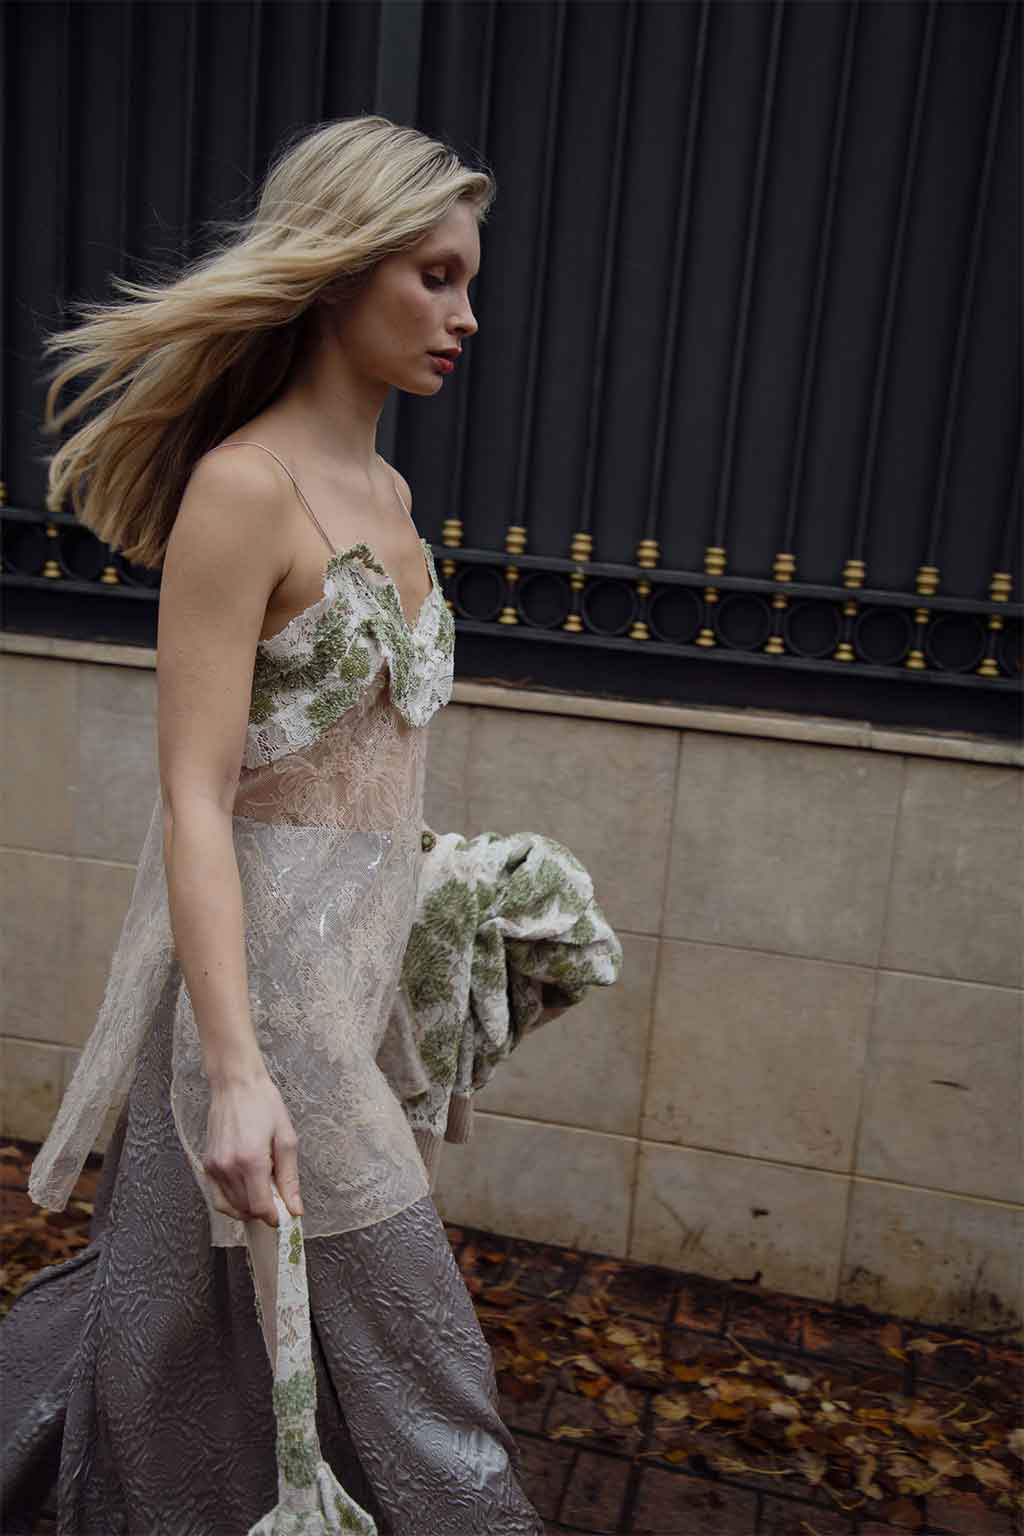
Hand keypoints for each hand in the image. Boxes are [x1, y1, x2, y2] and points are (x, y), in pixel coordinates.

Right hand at [202, 1070, 303, 1228]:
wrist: (236, 1085)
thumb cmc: (264, 1105)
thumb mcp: (286, 1138)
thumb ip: (289, 1178)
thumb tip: (295, 1209)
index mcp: (251, 1160)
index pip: (261, 1207)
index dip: (275, 1216)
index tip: (286, 1213)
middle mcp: (228, 1168)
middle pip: (246, 1209)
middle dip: (264, 1210)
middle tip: (278, 1195)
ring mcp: (214, 1167)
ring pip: (232, 1206)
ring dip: (249, 1206)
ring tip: (263, 1188)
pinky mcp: (207, 1165)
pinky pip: (218, 1197)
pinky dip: (233, 1202)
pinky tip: (246, 1191)